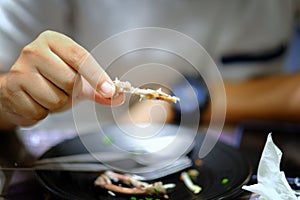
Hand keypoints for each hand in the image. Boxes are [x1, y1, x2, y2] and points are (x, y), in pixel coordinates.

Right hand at [0, 30, 123, 127]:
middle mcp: (35, 51)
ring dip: (57, 104)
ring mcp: (20, 69)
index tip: (110, 90)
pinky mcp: (10, 88)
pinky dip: (42, 112)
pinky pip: (39, 111)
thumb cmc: (52, 80)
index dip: (97, 76)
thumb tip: (119, 96)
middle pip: (70, 81)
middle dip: (72, 93)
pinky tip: (36, 102)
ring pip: (55, 99)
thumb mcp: (78, 80)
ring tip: (47, 95)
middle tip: (62, 89)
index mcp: (54, 41)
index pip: (80, 57)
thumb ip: (99, 88)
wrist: (20, 89)